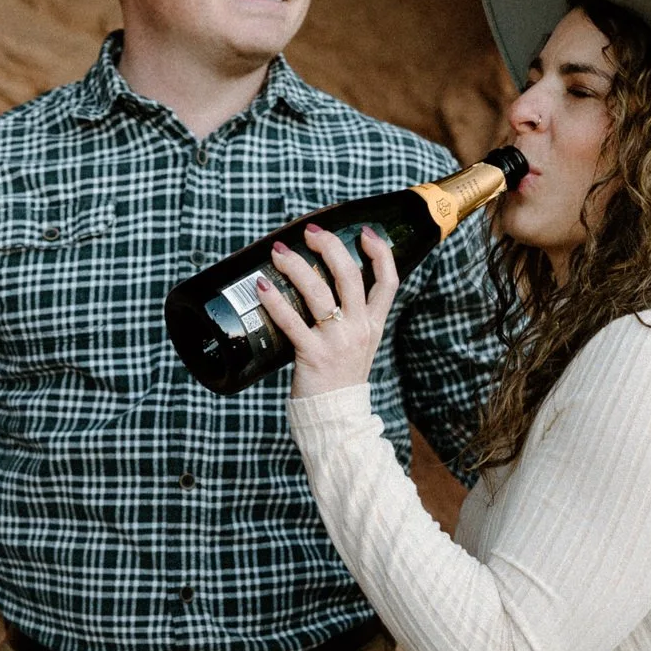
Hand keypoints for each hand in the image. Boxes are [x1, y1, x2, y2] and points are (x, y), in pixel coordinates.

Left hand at [254, 223, 397, 396]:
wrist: (337, 420)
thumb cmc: (341, 378)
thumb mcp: (358, 344)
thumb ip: (350, 318)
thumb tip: (325, 285)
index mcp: (372, 324)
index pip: (389, 281)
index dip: (379, 252)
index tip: (364, 231)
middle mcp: (359, 328)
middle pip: (350, 276)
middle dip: (330, 246)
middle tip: (310, 232)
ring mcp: (337, 341)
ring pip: (319, 292)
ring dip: (297, 266)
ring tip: (279, 252)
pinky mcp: (312, 355)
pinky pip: (291, 322)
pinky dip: (275, 301)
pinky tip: (262, 286)